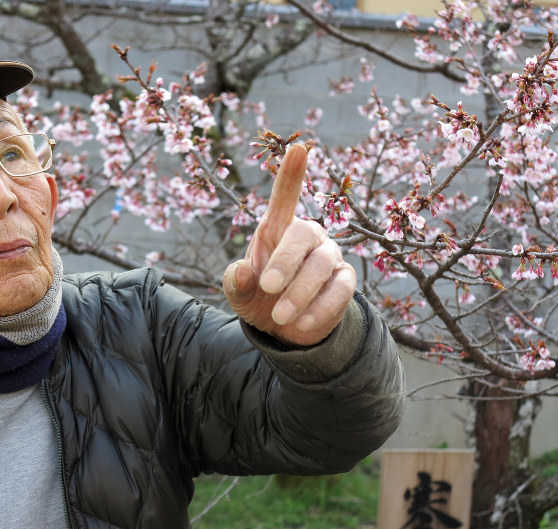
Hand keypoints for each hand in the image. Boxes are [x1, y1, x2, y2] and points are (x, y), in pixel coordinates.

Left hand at [223, 143, 355, 346]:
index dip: (291, 174)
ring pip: (322, 264)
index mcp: (276, 229)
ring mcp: (329, 256)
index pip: (285, 196)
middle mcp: (307, 236)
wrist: (283, 329)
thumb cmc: (257, 297)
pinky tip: (302, 324)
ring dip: (299, 292)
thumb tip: (242, 271)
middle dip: (285, 261)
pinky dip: (320, 308)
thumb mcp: (237, 293)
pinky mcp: (344, 282)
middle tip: (267, 287)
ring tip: (279, 316)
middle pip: (304, 233)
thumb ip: (234, 281)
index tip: (298, 148)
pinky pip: (340, 290)